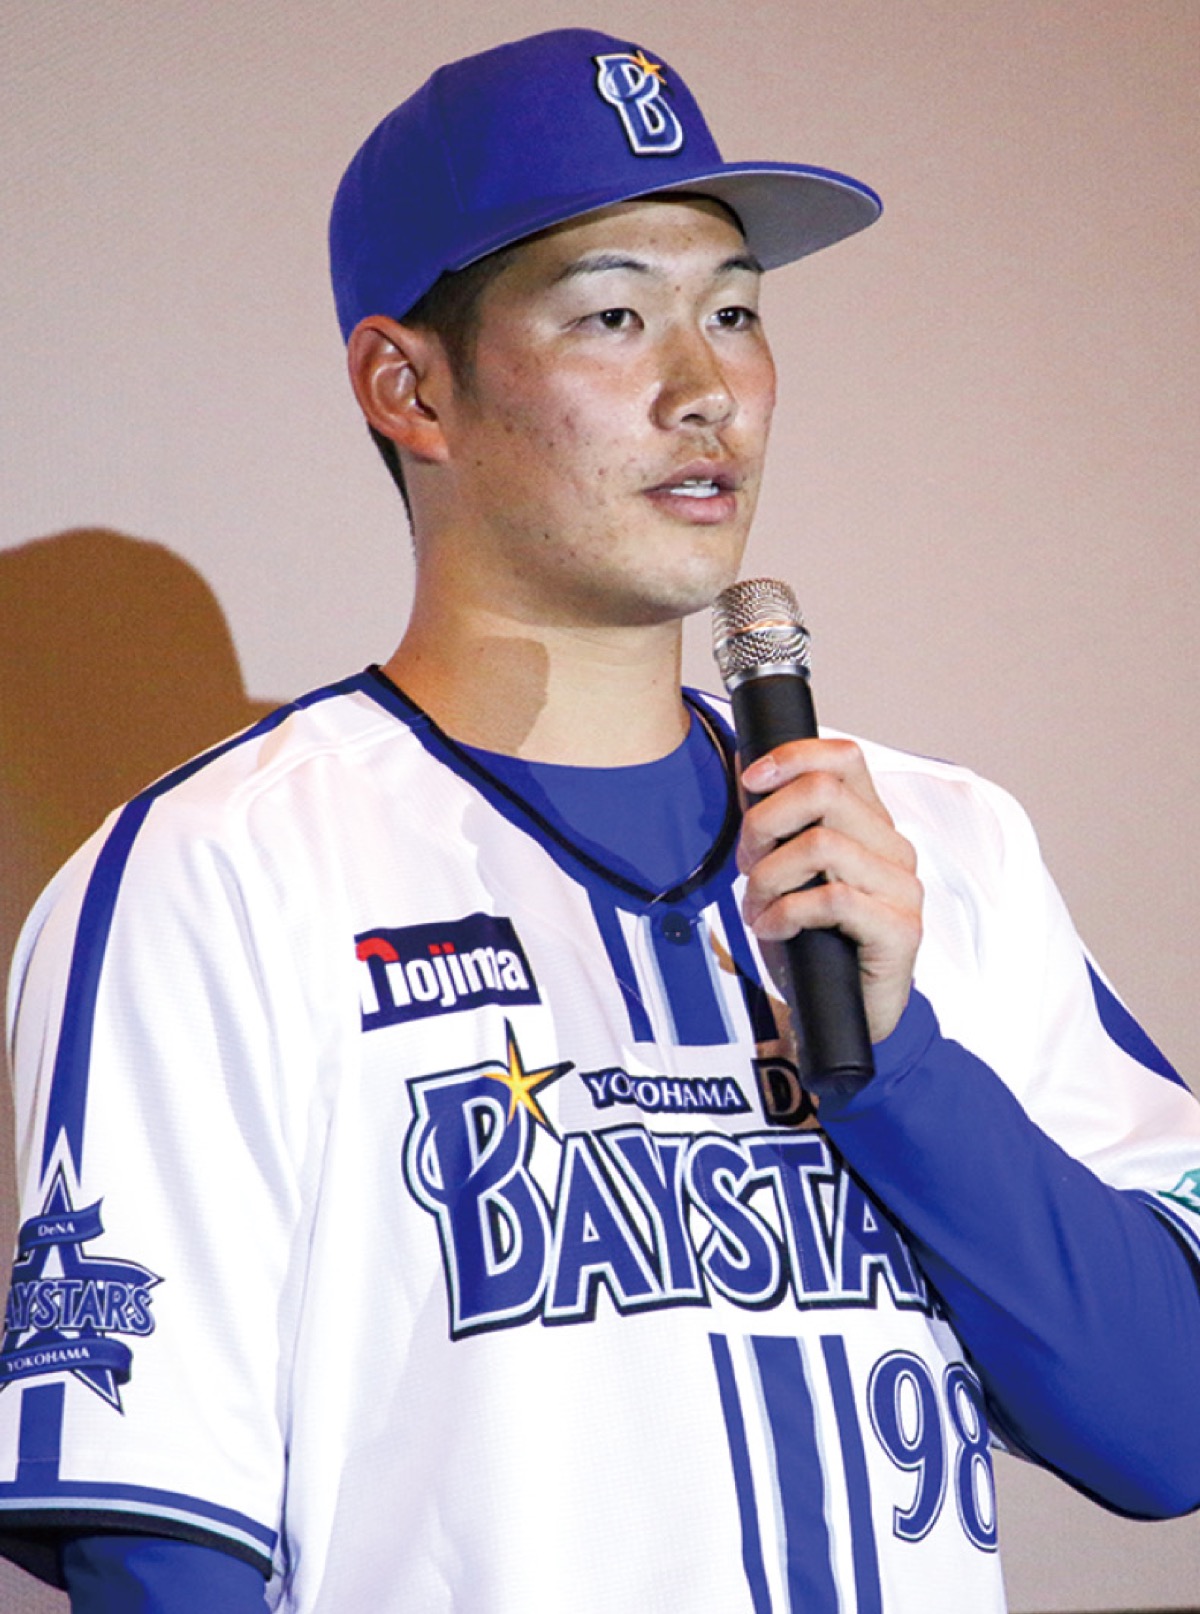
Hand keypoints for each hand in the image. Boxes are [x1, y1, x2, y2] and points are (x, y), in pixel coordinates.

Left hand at [737, 739, 922, 1043]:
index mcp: (871, 824)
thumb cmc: (814, 942)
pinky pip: (831, 899)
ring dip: (769, 877)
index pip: (844, 758)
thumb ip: (779, 827)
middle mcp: (893, 848)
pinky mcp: (900, 929)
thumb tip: (749, 774)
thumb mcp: (788, 873)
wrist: (842, 1015)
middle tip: (747, 862)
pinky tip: (774, 929)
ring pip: (821, 845)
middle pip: (823, 792)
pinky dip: (786, 913)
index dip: (792, 757)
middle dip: (765, 823)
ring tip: (758, 906)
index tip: (751, 781)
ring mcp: (902, 888)